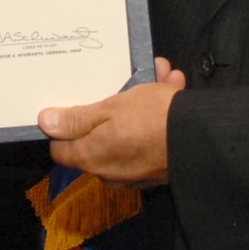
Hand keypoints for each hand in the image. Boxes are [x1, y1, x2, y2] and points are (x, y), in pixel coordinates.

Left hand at [38, 57, 185, 185]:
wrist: (203, 139)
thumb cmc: (153, 119)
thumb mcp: (110, 108)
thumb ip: (77, 118)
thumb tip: (45, 122)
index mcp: (91, 157)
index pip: (61, 148)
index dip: (65, 126)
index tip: (77, 104)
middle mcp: (109, 172)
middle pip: (99, 137)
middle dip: (113, 106)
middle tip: (128, 82)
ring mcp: (134, 173)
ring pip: (129, 132)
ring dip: (141, 103)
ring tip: (160, 76)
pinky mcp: (157, 169)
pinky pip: (150, 139)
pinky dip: (158, 118)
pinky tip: (171, 88)